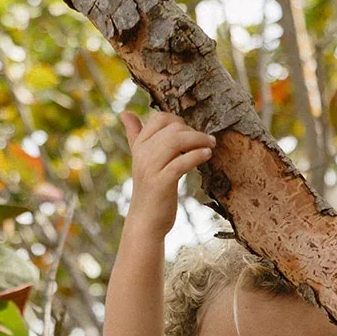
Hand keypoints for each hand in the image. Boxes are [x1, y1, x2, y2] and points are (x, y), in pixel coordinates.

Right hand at [122, 109, 216, 236]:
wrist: (145, 222)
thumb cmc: (149, 191)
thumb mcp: (142, 161)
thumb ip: (135, 136)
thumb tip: (125, 113)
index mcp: (139, 147)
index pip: (159, 119)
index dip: (179, 121)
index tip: (191, 132)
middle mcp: (142, 155)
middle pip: (171, 129)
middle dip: (193, 131)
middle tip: (208, 139)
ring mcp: (151, 169)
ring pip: (176, 142)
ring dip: (198, 140)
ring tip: (211, 145)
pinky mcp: (161, 183)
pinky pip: (181, 163)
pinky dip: (196, 156)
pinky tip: (207, 155)